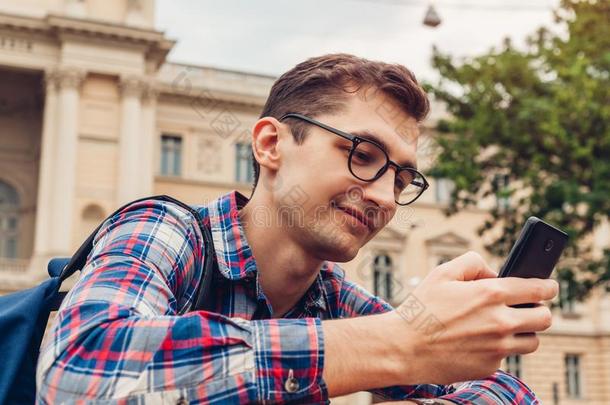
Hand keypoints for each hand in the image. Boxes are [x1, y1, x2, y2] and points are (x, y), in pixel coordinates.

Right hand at [389, 251, 557, 384]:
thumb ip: (473, 263)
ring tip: (503, 327)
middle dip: (539, 311)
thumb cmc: (421, 308)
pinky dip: (498, 349)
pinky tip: (478, 342)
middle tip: (526, 308)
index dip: (548, 286)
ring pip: (532, 341)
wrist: (404, 347)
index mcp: (491, 294)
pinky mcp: (490, 367)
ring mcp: (497, 348)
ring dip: (523, 332)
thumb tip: (494, 272)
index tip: (549, 286)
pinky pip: (506, 357)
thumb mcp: (443, 273)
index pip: (539, 290)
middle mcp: (500, 322)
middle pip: (544, 318)